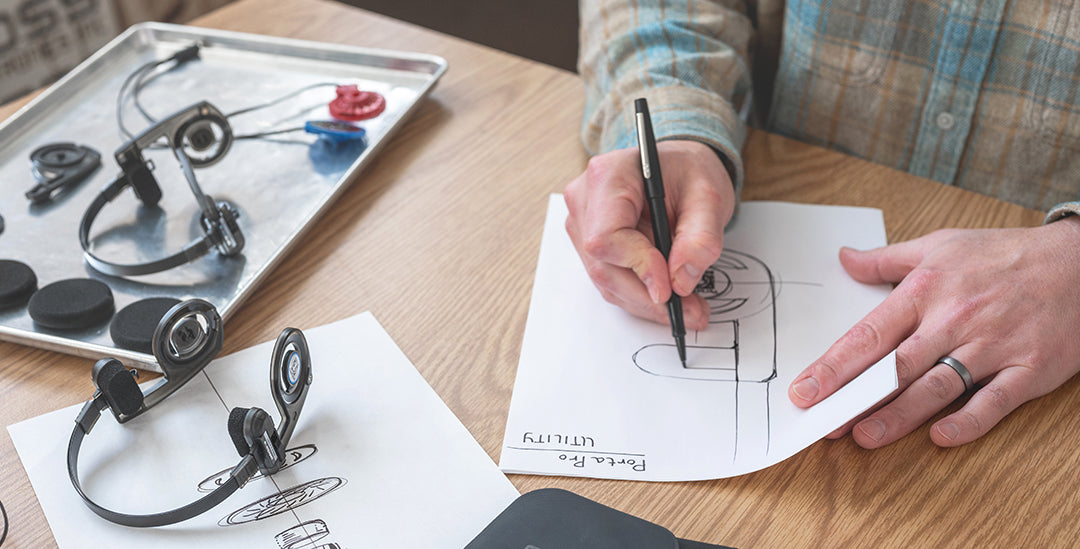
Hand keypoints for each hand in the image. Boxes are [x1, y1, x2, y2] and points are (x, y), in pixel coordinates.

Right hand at [563, 140, 734, 329]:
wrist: (678, 168)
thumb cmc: (689, 172)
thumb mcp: (709, 196)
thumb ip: (700, 238)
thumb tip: (681, 281)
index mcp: (608, 176)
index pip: (606, 236)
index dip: (638, 266)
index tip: (672, 288)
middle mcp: (584, 200)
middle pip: (603, 266)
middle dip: (648, 296)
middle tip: (691, 313)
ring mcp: (582, 224)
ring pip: (606, 280)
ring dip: (647, 302)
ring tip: (689, 309)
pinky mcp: (591, 245)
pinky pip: (611, 280)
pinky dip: (641, 295)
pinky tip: (670, 299)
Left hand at [788, 218, 1079, 446]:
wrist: (1079, 263)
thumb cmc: (1003, 255)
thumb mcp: (939, 246)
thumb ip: (886, 260)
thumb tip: (843, 259)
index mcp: (926, 292)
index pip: (869, 334)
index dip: (834, 365)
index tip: (805, 389)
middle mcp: (954, 320)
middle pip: (896, 366)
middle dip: (856, 396)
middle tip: (824, 422)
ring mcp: (992, 346)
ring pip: (937, 387)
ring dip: (899, 416)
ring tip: (864, 437)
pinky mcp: (1029, 369)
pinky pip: (994, 401)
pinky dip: (968, 421)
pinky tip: (940, 438)